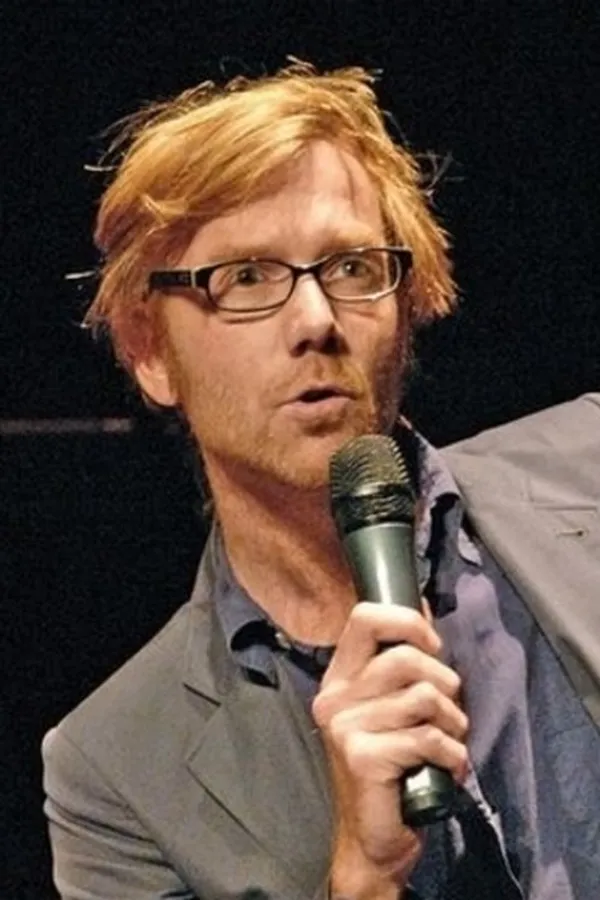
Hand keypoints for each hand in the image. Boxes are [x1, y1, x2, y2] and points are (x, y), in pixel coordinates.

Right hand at [312, 603, 467, 898]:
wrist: (372, 839)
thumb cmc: (391, 769)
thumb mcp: (391, 708)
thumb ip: (401, 665)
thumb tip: (423, 606)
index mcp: (339, 678)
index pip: (364, 618)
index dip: (408, 623)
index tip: (432, 646)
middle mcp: (334, 698)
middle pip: (405, 657)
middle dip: (445, 683)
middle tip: (448, 711)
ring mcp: (345, 727)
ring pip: (424, 697)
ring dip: (453, 723)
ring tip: (448, 742)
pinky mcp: (363, 757)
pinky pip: (428, 737)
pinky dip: (452, 754)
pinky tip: (446, 767)